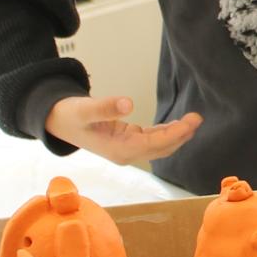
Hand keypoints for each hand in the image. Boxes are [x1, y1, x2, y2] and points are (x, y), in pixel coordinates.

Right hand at [45, 95, 200, 167]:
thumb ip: (105, 107)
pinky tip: (176, 124)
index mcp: (118, 150)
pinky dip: (166, 132)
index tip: (190, 123)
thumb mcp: (84, 109)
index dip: (174, 135)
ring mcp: (127, 149)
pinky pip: (151, 139)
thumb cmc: (70, 116)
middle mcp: (125, 153)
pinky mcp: (127, 141)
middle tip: (197, 118)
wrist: (58, 121)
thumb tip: (128, 103)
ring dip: (176, 134)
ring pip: (158, 145)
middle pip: (160, 148)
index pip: (153, 145)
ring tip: (192, 120)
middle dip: (181, 135)